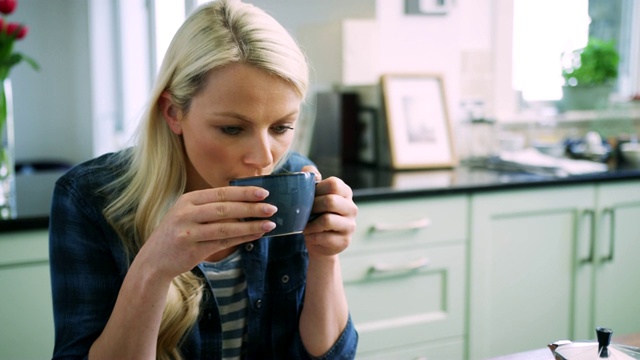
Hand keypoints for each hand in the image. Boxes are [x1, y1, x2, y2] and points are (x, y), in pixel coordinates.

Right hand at [138, 186, 276, 279]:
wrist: (154, 260)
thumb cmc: (178, 233)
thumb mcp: (187, 213)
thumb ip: (210, 206)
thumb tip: (246, 201)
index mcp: (188, 200)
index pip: (221, 193)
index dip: (244, 192)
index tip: (264, 192)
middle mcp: (186, 213)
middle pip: (225, 209)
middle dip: (251, 208)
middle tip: (272, 208)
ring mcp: (188, 232)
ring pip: (226, 227)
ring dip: (250, 225)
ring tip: (269, 224)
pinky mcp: (193, 249)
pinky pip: (223, 242)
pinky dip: (242, 238)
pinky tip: (256, 235)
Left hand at [301, 166, 357, 256]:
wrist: (318, 241)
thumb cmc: (314, 213)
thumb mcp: (312, 194)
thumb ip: (311, 178)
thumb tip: (311, 173)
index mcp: (345, 192)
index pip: (333, 184)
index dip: (317, 189)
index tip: (307, 196)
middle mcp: (351, 208)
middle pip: (330, 201)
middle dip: (312, 207)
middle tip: (302, 212)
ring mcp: (350, 225)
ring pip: (327, 220)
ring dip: (310, 223)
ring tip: (304, 225)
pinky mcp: (344, 241)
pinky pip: (324, 237)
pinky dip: (312, 237)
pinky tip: (309, 236)